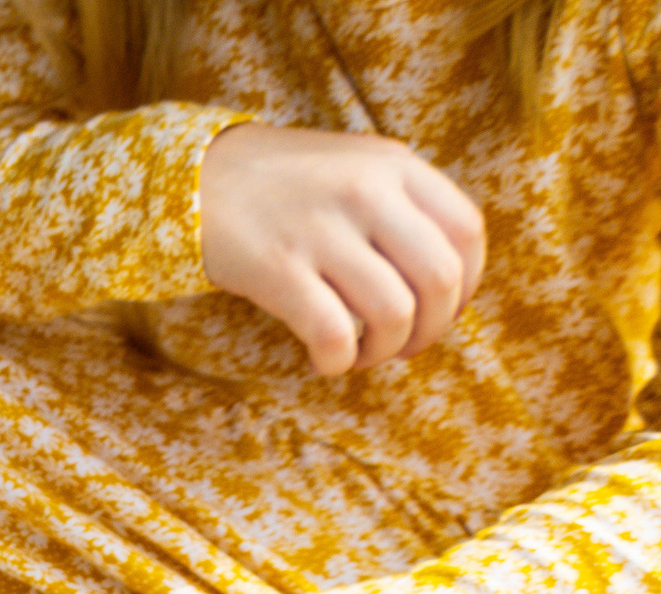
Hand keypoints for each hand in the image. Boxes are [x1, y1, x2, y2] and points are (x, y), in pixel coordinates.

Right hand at [199, 124, 485, 375]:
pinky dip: (338, 361)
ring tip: (363, 354)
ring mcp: (321, 230)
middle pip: (439, 279)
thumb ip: (402, 204)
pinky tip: (324, 361)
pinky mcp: (278, 268)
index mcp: (394, 166)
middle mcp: (366, 192)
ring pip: (393, 313)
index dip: (468, 285)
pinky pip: (332, 333)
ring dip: (385, 351)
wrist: (192, 178)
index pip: (466, 232)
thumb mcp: (354, 166)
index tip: (443, 311)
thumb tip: (443, 279)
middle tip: (406, 345)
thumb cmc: (281, 184)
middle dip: (433, 329)